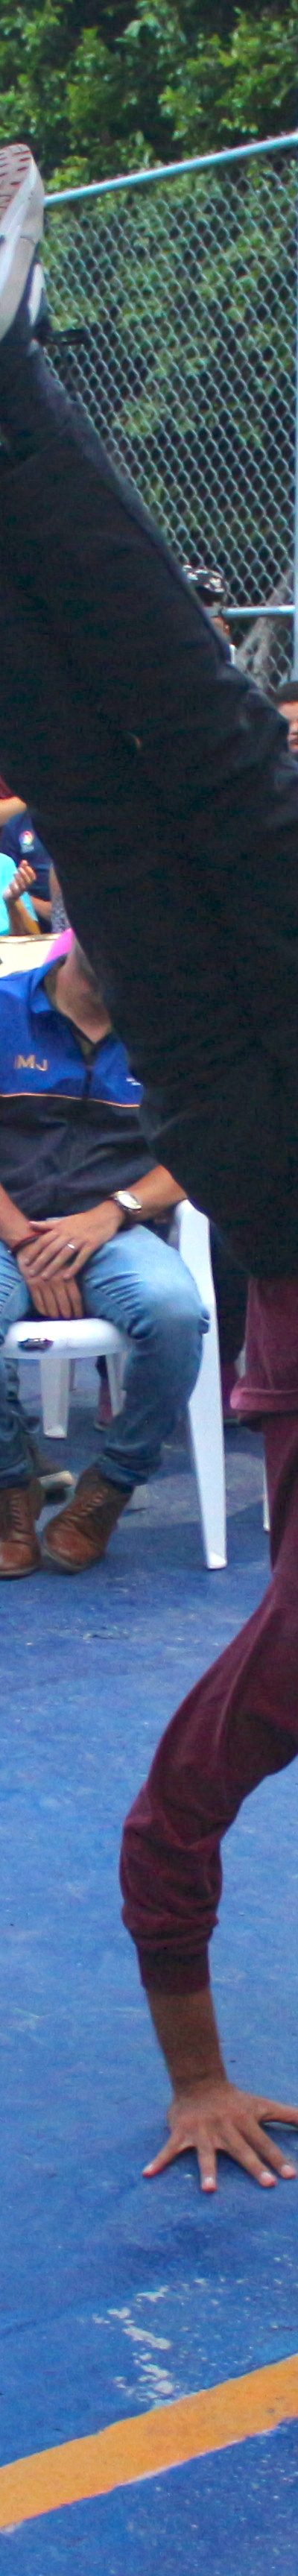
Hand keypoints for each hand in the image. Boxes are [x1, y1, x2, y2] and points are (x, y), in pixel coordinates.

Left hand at [6, 859, 35, 903]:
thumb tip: (24, 861)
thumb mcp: (18, 876)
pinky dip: (13, 886)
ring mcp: (19, 892)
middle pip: (28, 882)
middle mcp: (24, 888)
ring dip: (19, 879)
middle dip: (24, 874)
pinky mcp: (13, 896)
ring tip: (14, 872)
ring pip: (22, 887)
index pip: (32, 878)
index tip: (27, 866)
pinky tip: (10, 882)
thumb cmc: (15, 885)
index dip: (31, 873)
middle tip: (19, 868)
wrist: (10, 897)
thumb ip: (22, 868)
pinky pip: (14, 892)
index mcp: (27, 883)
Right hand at [18, 1245, 81, 1319]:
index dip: (78, 1310)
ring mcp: (43, 1283)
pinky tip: (46, 1314)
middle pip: (64, 1304)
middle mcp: (56, 1281)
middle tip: (69, 1321)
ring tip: (58, 1319)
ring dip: (55, 1315)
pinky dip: (43, 1310)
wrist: (31, 1244)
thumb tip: (78, 1295)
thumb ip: (72, 1276)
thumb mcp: (66, 1262)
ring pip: (51, 1306)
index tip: (79, 1317)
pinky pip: (38, 1303)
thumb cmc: (52, 1253)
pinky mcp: (32, 1284)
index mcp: (67, 1275)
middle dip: (67, 1315)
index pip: (75, 1298)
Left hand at [20, 1202, 122, 1279]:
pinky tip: (66, 1277)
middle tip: (31, 1274)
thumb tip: (30, 1223)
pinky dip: (74, 1267)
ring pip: (64, 1254)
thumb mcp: (64, 1220)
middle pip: (51, 1249)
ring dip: (53, 1266)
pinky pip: (81, 1258)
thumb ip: (47, 1224)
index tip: (25, 1262)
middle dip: (40, 1261)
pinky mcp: (92, 1244)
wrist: (105, 1215)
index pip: (44, 1240)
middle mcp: (68, 1233)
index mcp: (60, 1228)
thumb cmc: (83, 1220)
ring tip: (45, 1277)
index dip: (34, 1251)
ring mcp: (80, 1239)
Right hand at [144, 2080, 297, 2192]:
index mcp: (245, 2122)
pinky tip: (148, 2174)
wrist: (200, 2081)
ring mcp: (203, 2132)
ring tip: (209, 2190)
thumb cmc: (236, 2099)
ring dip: (208, 2171)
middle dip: (254, 2166)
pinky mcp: (182, 2133)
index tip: (290, 2176)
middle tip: (267, 2184)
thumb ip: (289, 2114)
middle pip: (242, 2150)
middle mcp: (226, 2128)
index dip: (278, 2158)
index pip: (265, 2143)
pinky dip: (158, 2161)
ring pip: (207, 2154)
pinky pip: (170, 2149)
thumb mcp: (263, 2105)